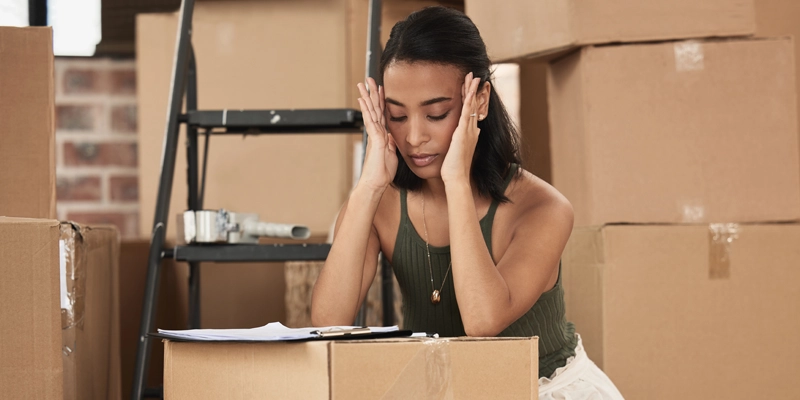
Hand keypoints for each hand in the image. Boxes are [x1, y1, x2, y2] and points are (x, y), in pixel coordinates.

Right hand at [356, 77, 397, 191]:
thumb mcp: (392, 154)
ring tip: (363, 83)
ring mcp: (374, 134)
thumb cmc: (382, 172)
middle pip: (374, 108)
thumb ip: (391, 144)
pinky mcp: (374, 138)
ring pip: (371, 111)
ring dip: (367, 96)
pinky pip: (370, 120)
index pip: (382, 113)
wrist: (375, 183)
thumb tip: (391, 137)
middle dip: (372, 93)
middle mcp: (377, 132)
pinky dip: (366, 109)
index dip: (382, 101)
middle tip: (369, 80)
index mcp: (382, 135)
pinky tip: (363, 99)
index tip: (381, 89)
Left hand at [441, 72, 481, 184]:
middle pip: (474, 106)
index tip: (469, 89)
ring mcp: (469, 131)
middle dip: (473, 90)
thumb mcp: (457, 153)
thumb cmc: (453, 169)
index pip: (471, 113)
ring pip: (472, 105)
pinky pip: (467, 112)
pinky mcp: (463, 132)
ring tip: (472, 76)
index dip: (471, 100)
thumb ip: (460, 144)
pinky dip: (469, 99)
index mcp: (470, 135)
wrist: (456, 178)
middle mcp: (472, 131)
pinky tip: (470, 90)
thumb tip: (467, 137)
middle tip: (473, 77)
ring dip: (472, 90)